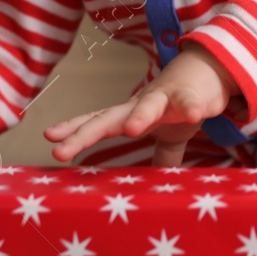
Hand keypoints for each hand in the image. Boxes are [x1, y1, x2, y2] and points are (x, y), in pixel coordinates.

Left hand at [44, 45, 240, 167]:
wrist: (207, 71)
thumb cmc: (179, 105)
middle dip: (82, 134)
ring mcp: (164, 98)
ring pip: (149, 105)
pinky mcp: (190, 95)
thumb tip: (154, 184)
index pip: (95, 122)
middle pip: (107, 118)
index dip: (72, 130)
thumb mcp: (167, 136)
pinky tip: (196, 115)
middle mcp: (139, 105)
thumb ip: (160, 157)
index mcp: (129, 115)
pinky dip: (192, 107)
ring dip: (140, 116)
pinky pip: (190, 102)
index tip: (49, 138)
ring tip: (131, 130)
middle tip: (60, 149)